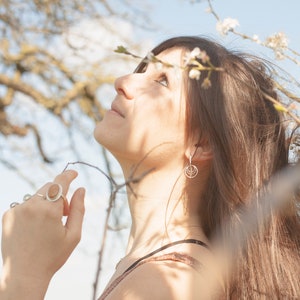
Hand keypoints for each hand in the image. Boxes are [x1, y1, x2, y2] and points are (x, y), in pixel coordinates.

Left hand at [0, 170, 84, 296]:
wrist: (23, 275)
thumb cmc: (52, 256)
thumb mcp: (73, 235)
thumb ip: (78, 209)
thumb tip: (81, 189)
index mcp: (49, 211)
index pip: (60, 183)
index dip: (68, 175)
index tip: (74, 173)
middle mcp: (31, 206)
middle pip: (50, 187)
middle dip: (59, 195)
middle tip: (63, 214)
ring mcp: (17, 210)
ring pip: (38, 195)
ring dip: (46, 203)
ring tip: (47, 224)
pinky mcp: (8, 215)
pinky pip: (25, 203)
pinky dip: (33, 209)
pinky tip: (34, 227)